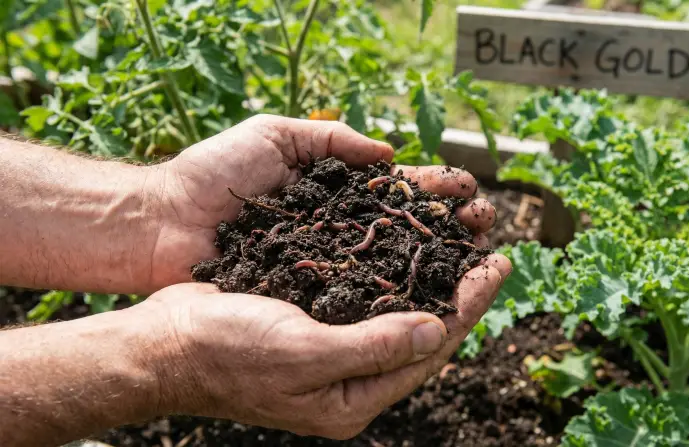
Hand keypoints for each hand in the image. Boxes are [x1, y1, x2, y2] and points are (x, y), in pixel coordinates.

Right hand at [141, 252, 510, 438]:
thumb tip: (437, 330)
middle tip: (491, 247)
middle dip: (458, 288)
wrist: (164, 341)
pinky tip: (405, 243)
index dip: (468, 306)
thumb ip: (373, 347)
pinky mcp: (315, 320)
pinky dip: (391, 267)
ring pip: (398, 308)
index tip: (498, 265)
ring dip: (429, 273)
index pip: (429, 348)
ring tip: (459, 237)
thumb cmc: (227, 352)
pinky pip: (367, 293)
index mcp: (354, 398)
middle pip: (421, 329)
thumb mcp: (304, 354)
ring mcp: (334, 349)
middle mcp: (350, 377)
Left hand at [146, 114, 497, 291]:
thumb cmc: (212, 175)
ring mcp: (326, 267)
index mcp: (334, 192)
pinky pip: (361, 300)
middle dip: (449, 225)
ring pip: (392, 267)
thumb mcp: (274, 135)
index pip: (398, 190)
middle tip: (486, 224)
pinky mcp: (309, 300)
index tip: (470, 190)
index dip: (436, 189)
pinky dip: (398, 298)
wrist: (162, 223)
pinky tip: (432, 296)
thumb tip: (390, 153)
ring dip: (437, 262)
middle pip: (406, 230)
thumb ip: (332, 138)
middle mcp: (337, 233)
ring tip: (476, 257)